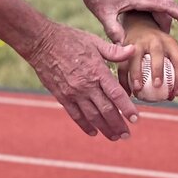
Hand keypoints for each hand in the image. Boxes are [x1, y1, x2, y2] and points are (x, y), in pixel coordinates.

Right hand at [22, 21, 138, 139]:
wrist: (42, 43)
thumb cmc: (70, 39)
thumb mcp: (94, 41)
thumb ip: (114, 51)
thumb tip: (133, 50)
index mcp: (97, 71)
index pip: (116, 94)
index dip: (127, 108)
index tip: (136, 119)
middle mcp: (86, 85)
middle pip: (106, 110)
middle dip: (118, 124)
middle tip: (126, 135)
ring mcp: (73, 93)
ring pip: (92, 116)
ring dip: (104, 128)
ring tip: (114, 137)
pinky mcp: (62, 96)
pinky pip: (75, 115)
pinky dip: (85, 125)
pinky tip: (93, 132)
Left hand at [79, 0, 177, 41]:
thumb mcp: (104, 15)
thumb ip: (115, 31)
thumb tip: (124, 47)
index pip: (168, 6)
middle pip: (168, 4)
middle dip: (170, 20)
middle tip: (164, 36)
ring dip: (165, 12)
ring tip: (158, 27)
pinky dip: (160, 4)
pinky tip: (152, 15)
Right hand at [117, 13, 177, 100]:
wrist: (139, 27)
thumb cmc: (158, 47)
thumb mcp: (168, 51)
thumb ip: (171, 70)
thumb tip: (171, 97)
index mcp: (170, 43)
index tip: (176, 94)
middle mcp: (156, 40)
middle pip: (158, 54)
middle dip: (158, 70)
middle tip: (157, 86)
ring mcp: (139, 42)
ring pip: (136, 57)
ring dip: (136, 74)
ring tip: (137, 90)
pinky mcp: (125, 45)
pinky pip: (123, 63)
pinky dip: (124, 78)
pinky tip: (127, 91)